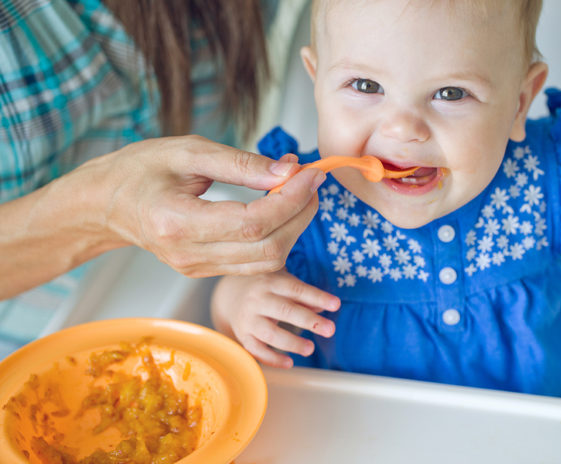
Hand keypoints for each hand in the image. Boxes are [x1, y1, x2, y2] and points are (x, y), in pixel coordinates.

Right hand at [98, 135, 325, 276]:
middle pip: (267, 248)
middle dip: (301, 214)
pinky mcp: (205, 271)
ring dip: (295, 228)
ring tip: (302, 192)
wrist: (105, 203)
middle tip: (312, 181)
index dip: (291, 199)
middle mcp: (188, 255)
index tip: (310, 173)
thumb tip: (289, 170)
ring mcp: (196, 268)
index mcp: (177, 222)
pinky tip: (282, 209)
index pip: (253, 222)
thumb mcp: (188, 151)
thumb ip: (241, 163)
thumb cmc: (140, 170)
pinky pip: (254, 263)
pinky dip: (278, 237)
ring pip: (267, 261)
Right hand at [211, 270, 340, 367]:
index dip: (317, 297)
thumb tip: (324, 307)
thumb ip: (304, 295)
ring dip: (292, 343)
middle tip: (331, 329)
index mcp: (271, 282)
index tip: (336, 305)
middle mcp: (258, 299)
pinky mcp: (243, 335)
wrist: (230, 295)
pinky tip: (290, 363)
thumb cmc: (267, 288)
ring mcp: (248, 319)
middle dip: (309, 321)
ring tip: (310, 349)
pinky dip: (273, 359)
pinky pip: (257, 350)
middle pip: (285, 310)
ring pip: (270, 333)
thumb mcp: (284, 284)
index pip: (296, 289)